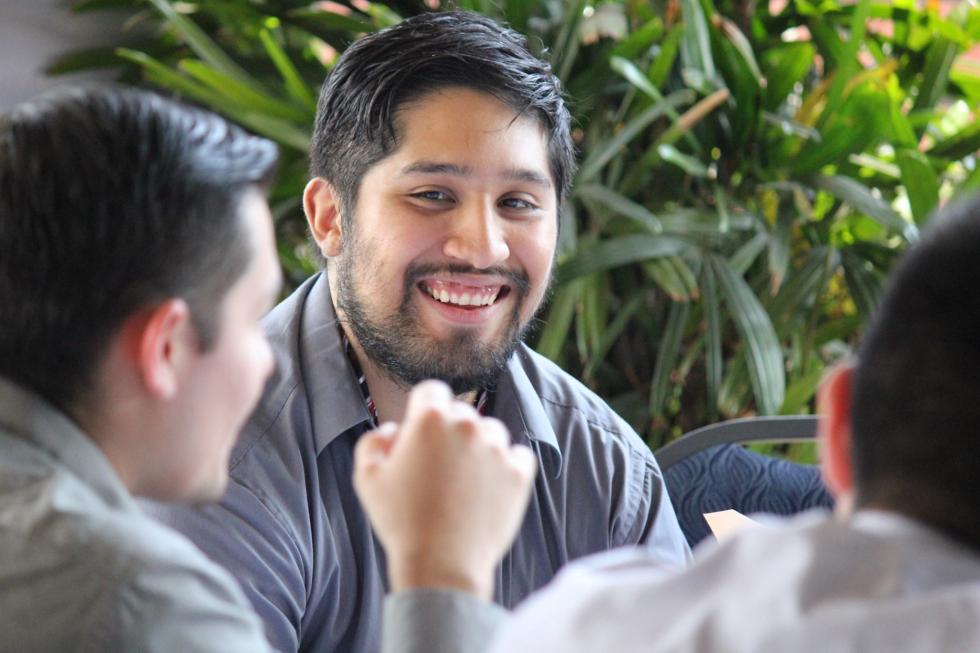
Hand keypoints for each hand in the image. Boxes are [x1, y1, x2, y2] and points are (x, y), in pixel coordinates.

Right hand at [353, 380, 536, 599]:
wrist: (441, 565)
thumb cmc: (400, 521)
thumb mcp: (367, 478)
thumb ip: (373, 441)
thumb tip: (394, 431)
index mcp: (430, 419)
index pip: (431, 392)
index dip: (423, 410)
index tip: (421, 434)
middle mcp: (467, 425)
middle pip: (461, 413)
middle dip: (449, 432)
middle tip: (438, 468)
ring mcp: (497, 448)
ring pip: (490, 432)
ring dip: (479, 448)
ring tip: (463, 482)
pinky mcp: (520, 473)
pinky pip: (517, 455)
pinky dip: (505, 466)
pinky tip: (487, 488)